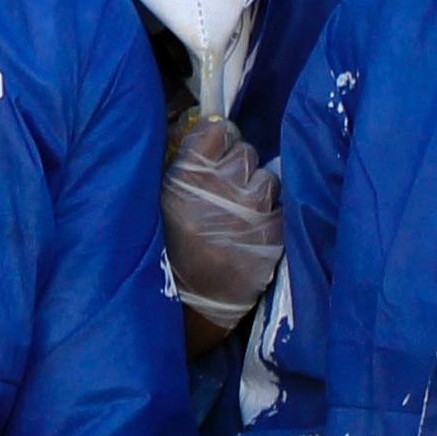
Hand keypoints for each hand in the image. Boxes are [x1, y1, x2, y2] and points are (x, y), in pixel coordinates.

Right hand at [161, 115, 279, 335]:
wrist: (186, 305)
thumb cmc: (162, 249)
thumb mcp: (156, 200)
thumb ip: (181, 166)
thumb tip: (207, 133)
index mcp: (188, 173)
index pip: (219, 130)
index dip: (218, 140)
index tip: (215, 152)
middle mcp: (224, 185)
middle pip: (246, 152)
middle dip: (236, 167)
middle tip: (222, 190)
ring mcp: (253, 210)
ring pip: (268, 179)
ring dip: (256, 192)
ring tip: (239, 214)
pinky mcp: (274, 234)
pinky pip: (280, 210)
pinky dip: (268, 219)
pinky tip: (250, 233)